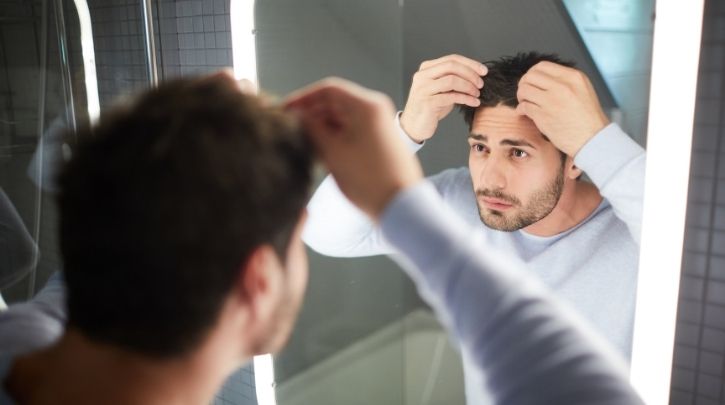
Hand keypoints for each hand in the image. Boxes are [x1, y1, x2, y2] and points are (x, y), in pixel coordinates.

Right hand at [285, 78, 423, 219]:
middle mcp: (374, 111)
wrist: (400, 206)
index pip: (328, 90)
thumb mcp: (332, 152)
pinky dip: (334, 138)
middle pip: (335, 103)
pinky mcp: (378, 142)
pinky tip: (317, 151)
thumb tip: (297, 116)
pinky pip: (351, 132)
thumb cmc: (368, 179)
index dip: (303, 98)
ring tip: (301, 142)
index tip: (285, 110)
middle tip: (289, 128)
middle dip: (311, 114)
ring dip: (321, 127)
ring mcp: (378, 127)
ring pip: (342, 119)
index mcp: (366, 106)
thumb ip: (311, 129)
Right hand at [400, 54, 486, 142]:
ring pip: (452, 80)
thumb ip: (453, 78)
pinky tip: (473, 102)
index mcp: (426, 68)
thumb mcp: (442, 88)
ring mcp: (423, 89)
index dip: (470, 63)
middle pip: (451, 66)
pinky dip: (466, 98)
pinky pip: (451, 97)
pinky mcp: (427, 102)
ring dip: (468, 86)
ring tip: (477, 94)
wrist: (415, 125)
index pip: (452, 59)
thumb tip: (477, 74)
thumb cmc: (431, 106)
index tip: (484, 71)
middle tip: (481, 83)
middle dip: (470, 74)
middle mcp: (422, 76)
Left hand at [516, 61, 609, 156]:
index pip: (542, 66)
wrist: (592, 139)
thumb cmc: (588, 118)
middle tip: (525, 92)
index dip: (532, 73)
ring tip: (525, 102)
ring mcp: (551, 100)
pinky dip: (521, 109)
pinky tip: (525, 112)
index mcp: (573, 77)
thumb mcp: (583, 89)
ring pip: (524, 90)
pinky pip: (524, 106)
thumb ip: (565, 81)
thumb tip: (543, 79)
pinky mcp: (543, 116)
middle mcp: (562, 86)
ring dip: (521, 96)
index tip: (531, 81)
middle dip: (524, 83)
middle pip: (530, 76)